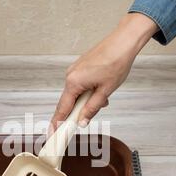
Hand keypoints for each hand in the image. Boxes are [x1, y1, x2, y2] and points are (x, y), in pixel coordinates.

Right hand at [50, 13, 157, 132]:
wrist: (123, 42)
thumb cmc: (116, 62)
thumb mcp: (105, 91)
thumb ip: (91, 108)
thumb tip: (82, 121)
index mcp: (73, 82)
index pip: (62, 108)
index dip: (57, 123)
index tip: (52, 133)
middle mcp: (70, 75)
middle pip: (69, 102)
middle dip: (79, 111)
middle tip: (87, 118)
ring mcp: (74, 70)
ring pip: (76, 94)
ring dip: (87, 101)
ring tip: (104, 98)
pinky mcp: (80, 67)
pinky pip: (80, 85)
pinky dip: (88, 92)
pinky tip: (101, 90)